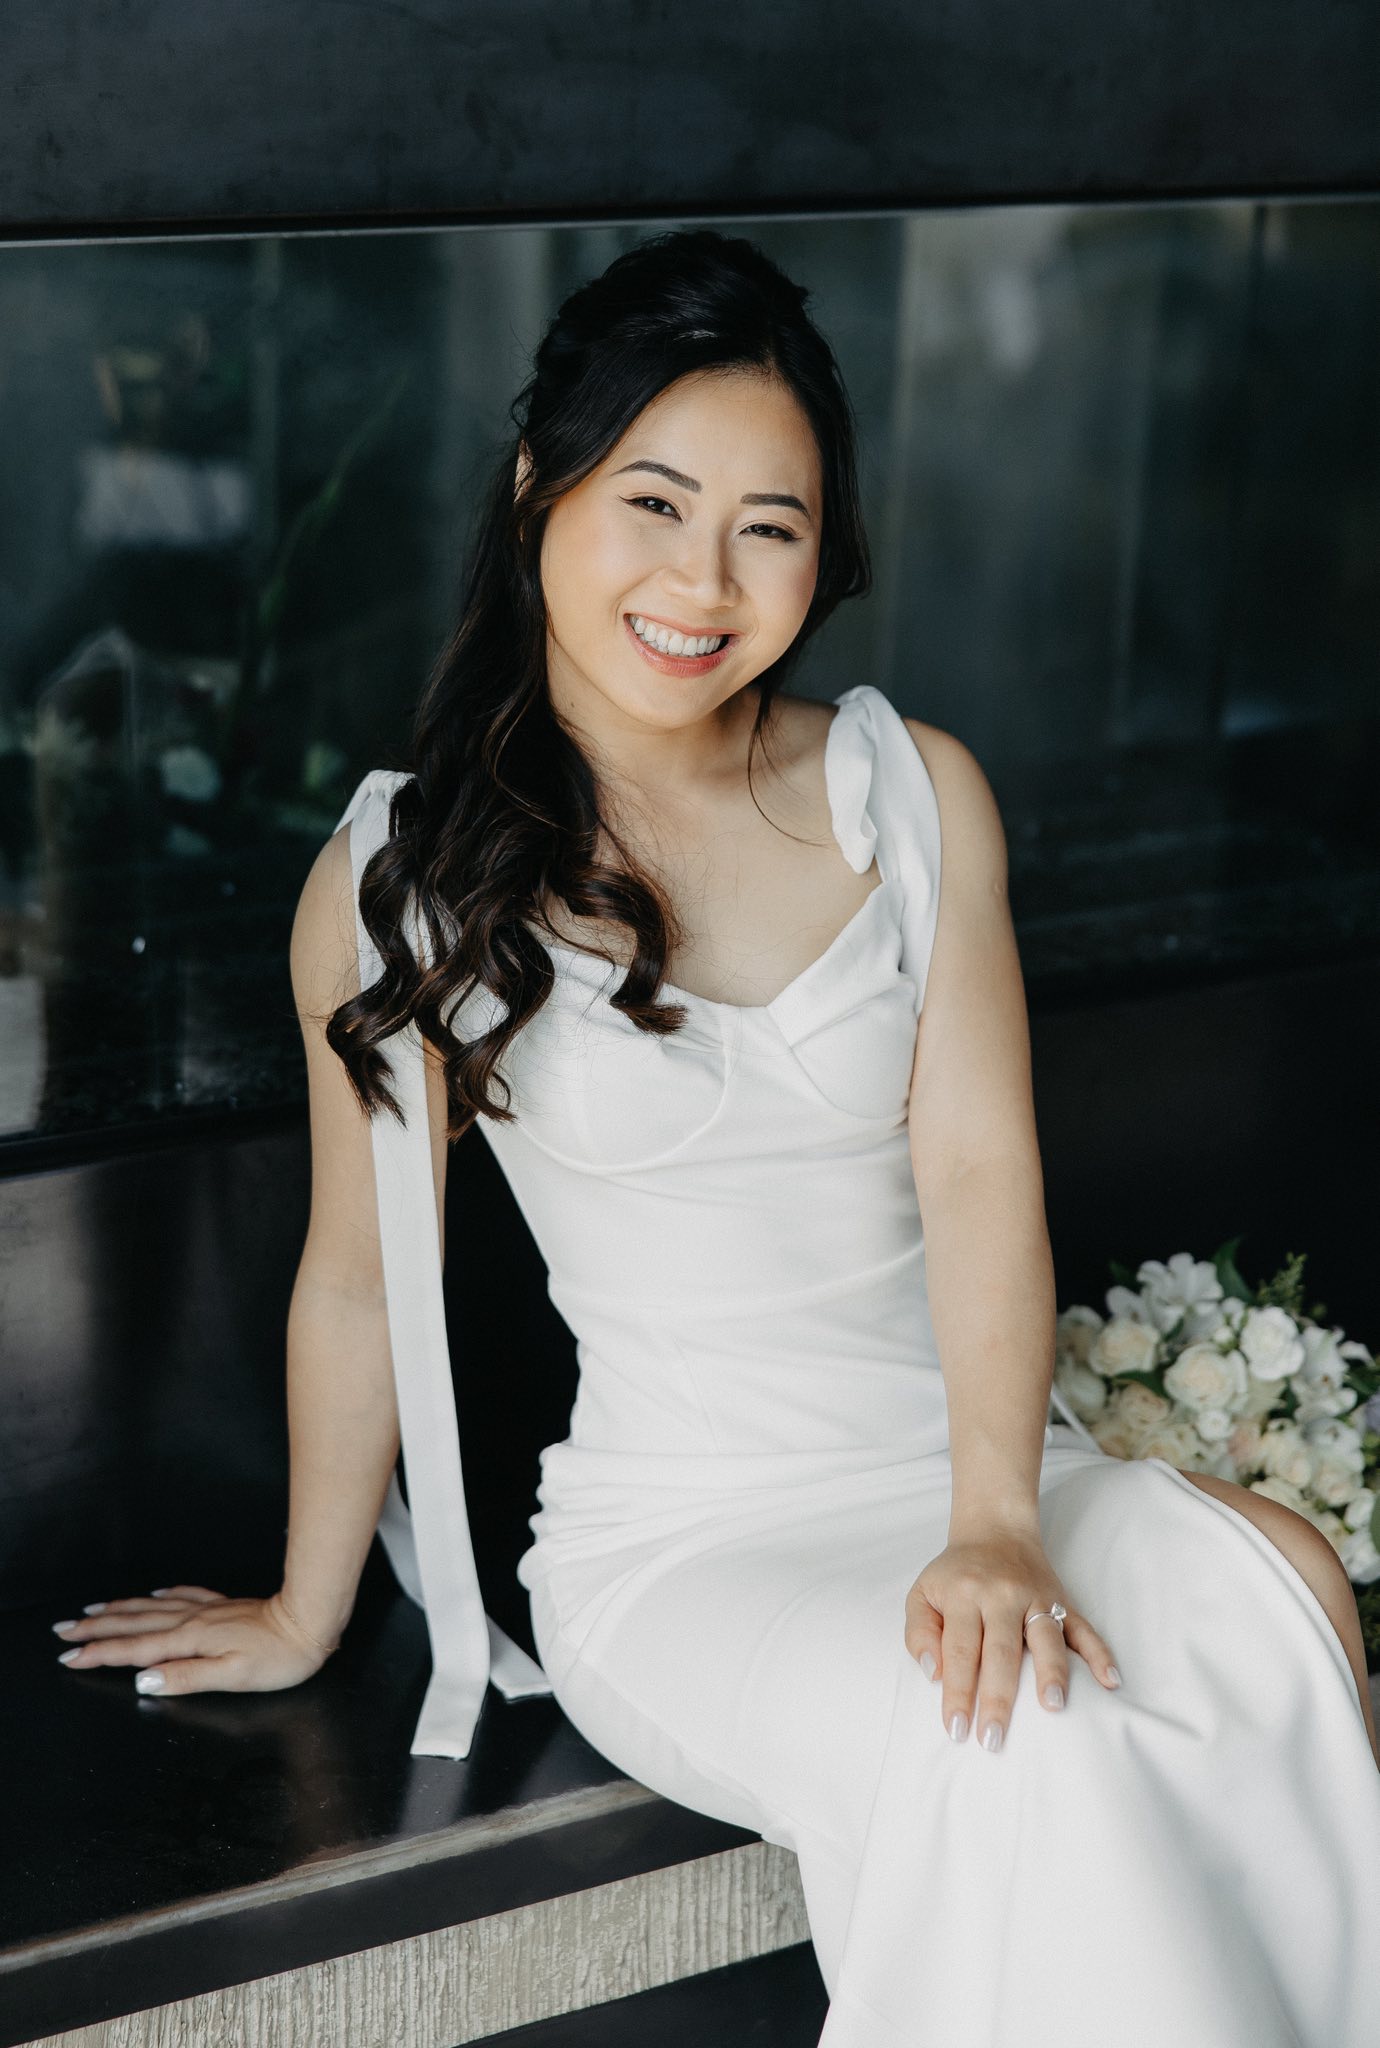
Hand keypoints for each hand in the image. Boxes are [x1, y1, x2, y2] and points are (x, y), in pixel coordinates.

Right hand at [51, 1585, 338, 1695]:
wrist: (310, 1622)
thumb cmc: (278, 1657)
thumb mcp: (232, 1678)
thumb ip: (186, 1678)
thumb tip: (143, 1680)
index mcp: (190, 1641)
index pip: (134, 1651)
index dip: (99, 1654)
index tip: (69, 1657)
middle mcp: (192, 1620)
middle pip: (133, 1624)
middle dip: (95, 1628)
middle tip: (64, 1630)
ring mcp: (206, 1609)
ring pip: (151, 1607)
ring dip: (118, 1609)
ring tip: (93, 1609)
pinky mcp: (222, 1605)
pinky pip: (180, 1595)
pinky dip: (158, 1596)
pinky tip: (152, 1594)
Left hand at [903, 1526, 1121, 1751]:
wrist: (994, 1530)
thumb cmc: (954, 1575)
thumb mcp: (922, 1594)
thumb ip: (918, 1632)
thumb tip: (933, 1673)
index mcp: (965, 1595)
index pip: (959, 1650)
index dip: (957, 1691)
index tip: (956, 1729)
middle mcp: (1002, 1596)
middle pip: (1001, 1652)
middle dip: (997, 1698)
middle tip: (993, 1739)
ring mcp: (1037, 1598)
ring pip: (1046, 1638)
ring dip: (1051, 1672)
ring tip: (1053, 1707)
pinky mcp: (1063, 1601)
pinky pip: (1085, 1628)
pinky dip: (1099, 1653)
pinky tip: (1110, 1681)